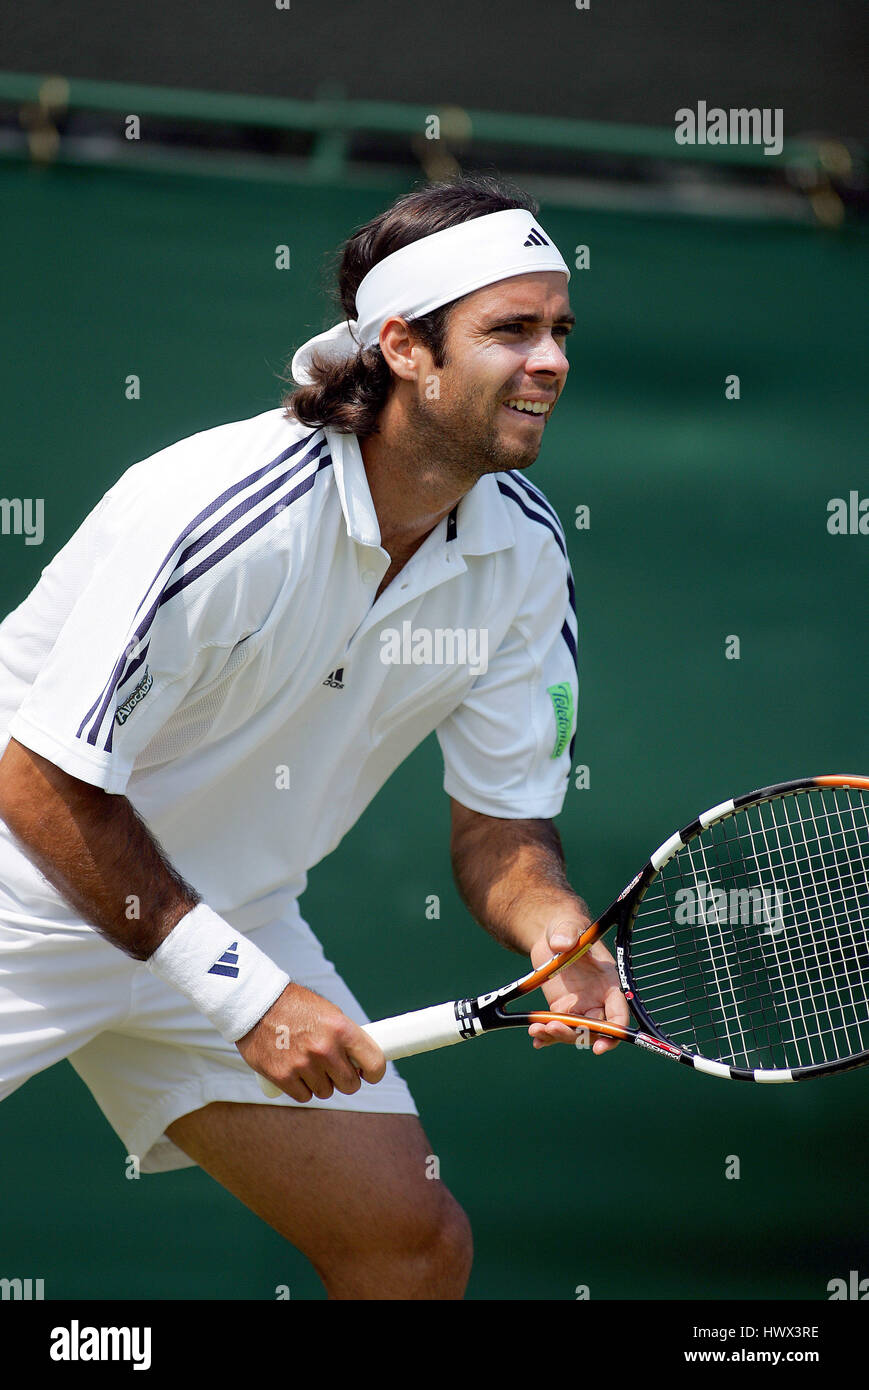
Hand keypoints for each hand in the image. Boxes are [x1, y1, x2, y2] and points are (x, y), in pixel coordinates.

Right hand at [235, 982, 386, 1101]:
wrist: (256, 1004)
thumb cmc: (294, 1006)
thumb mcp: (328, 1012)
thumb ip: (345, 1037)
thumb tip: (360, 1060)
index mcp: (341, 1029)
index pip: (374, 1062)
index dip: (375, 1072)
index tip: (368, 1073)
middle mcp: (325, 1048)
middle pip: (350, 1084)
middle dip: (345, 1079)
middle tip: (335, 1069)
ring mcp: (303, 1064)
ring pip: (326, 1092)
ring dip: (320, 1083)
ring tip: (309, 1064)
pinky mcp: (283, 1077)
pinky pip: (304, 1096)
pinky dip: (301, 1088)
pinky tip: (295, 1071)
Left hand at [527, 918, 628, 1054]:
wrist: (550, 934)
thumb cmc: (568, 927)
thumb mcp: (569, 926)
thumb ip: (568, 933)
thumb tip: (562, 944)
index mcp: (608, 982)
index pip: (618, 1012)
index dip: (614, 1031)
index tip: (600, 1046)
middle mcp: (598, 999)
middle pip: (596, 1029)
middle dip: (577, 1034)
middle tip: (553, 1028)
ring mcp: (580, 1006)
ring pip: (575, 1031)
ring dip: (558, 1035)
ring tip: (537, 1029)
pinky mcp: (561, 1008)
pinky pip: (558, 1027)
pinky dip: (547, 1036)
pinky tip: (536, 1037)